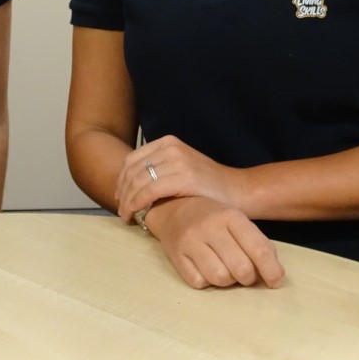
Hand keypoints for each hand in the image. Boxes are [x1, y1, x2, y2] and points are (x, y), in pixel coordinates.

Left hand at [116, 134, 243, 220]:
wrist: (238, 191)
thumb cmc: (209, 186)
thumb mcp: (182, 167)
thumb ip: (160, 169)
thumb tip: (132, 183)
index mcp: (168, 143)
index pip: (132, 160)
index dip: (121, 180)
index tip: (120, 197)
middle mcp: (171, 148)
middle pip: (132, 170)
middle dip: (122, 193)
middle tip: (122, 211)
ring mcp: (177, 161)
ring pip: (138, 182)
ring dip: (127, 201)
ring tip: (127, 216)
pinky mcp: (183, 178)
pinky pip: (149, 191)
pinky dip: (137, 203)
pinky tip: (136, 214)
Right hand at [145, 196, 283, 288]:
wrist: (172, 206)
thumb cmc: (213, 218)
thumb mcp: (238, 221)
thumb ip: (258, 243)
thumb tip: (274, 274)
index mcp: (231, 216)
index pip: (259, 249)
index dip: (272, 270)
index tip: (275, 281)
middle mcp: (210, 227)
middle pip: (241, 269)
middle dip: (249, 278)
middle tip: (245, 274)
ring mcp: (190, 241)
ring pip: (220, 278)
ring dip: (227, 281)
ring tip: (225, 270)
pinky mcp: (176, 256)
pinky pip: (199, 282)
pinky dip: (206, 281)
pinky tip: (205, 268)